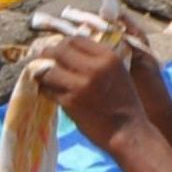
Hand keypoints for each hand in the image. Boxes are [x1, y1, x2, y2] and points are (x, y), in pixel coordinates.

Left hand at [26, 32, 161, 148]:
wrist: (128, 132)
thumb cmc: (124, 103)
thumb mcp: (118, 72)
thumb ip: (97, 60)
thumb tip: (69, 51)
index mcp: (108, 57)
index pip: (76, 39)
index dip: (64, 44)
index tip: (59, 52)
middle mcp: (94, 67)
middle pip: (59, 50)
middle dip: (49, 55)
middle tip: (45, 62)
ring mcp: (81, 85)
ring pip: (49, 69)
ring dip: (43, 73)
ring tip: (45, 77)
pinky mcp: (70, 101)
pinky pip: (48, 89)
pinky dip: (45, 89)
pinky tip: (50, 92)